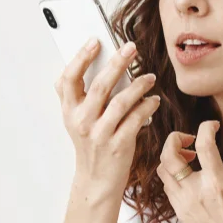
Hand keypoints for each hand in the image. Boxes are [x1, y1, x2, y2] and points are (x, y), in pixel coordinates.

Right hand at [55, 38, 161, 198]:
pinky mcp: (118, 146)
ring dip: (138, 86)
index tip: (95, 41)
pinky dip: (147, 107)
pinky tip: (153, 100)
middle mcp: (82, 122)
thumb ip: (77, 94)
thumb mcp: (75, 120)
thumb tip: (89, 62)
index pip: (69, 79)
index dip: (81, 57)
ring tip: (149, 77)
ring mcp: (100, 135)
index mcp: (69, 111)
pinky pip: (136, 120)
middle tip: (131, 48)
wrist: (96, 180)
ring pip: (121, 102)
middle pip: (100, 86)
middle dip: (117, 63)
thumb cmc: (90, 145)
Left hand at [155, 120, 222, 222]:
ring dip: (172, 156)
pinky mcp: (180, 211)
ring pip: (163, 169)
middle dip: (175, 138)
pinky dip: (172, 172)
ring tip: (190, 156)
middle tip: (190, 139)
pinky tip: (189, 174)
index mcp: (217, 184)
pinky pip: (167, 185)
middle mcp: (195, 192)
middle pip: (168, 154)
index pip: (203, 144)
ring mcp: (184, 202)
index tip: (213, 126)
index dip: (206, 127)